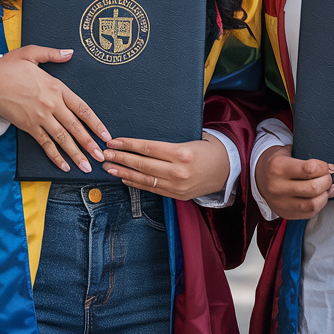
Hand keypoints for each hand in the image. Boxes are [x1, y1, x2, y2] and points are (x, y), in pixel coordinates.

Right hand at [0, 45, 109, 173]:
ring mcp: (40, 117)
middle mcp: (51, 104)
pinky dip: (55, 156)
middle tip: (102, 157)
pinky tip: (64, 166)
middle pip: (75, 127)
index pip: (82, 108)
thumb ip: (53, 54)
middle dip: (90, 144)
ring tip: (87, 166)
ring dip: (76, 154)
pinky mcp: (28, 127)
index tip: (105, 134)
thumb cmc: (8, 67)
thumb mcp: (32, 53)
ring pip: (62, 139)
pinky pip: (45, 144)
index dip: (96, 123)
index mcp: (56, 87)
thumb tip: (70, 52)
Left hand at [101, 135, 230, 199]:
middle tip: (105, 154)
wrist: (227, 170)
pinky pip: (152, 189)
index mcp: (182, 153)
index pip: (148, 148)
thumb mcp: (193, 138)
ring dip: (124, 173)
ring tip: (110, 168)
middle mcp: (178, 171)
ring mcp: (177, 186)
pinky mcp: (177, 195)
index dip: (129, 145)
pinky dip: (136, 184)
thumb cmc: (209, 149)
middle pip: (143, 164)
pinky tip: (125, 178)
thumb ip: (171, 141)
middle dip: (121, 159)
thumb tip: (145, 139)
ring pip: (145, 179)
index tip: (114, 142)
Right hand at [254, 144, 333, 219]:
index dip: (324, 167)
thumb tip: (332, 171)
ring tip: (325, 188)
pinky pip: (309, 214)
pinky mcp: (285, 213)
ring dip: (325, 195)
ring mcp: (281, 203)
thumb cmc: (277, 162)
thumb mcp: (288, 152)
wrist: (258, 177)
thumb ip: (309, 160)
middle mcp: (278, 187)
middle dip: (327, 181)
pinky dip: (319, 205)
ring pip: (313, 204)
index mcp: (277, 167)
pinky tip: (320, 197)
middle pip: (313, 188)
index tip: (329, 167)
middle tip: (328, 176)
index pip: (310, 169)